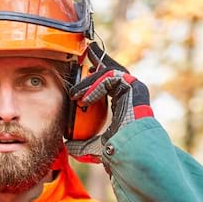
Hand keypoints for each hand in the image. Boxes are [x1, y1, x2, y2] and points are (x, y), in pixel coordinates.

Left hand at [66, 43, 152, 162]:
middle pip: (112, 70)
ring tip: (74, 93)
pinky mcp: (135, 87)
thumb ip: (82, 143)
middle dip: (98, 59)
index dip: (95, 74)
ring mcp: (134, 88)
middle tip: (86, 50)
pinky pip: (111, 78)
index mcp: (123, 102)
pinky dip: (96, 86)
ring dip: (88, 81)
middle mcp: (130, 93)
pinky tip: (85, 98)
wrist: (132, 151)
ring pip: (108, 73)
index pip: (109, 81)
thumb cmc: (118, 149)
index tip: (84, 66)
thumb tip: (67, 145)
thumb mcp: (94, 145)